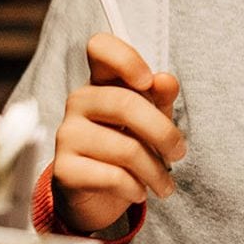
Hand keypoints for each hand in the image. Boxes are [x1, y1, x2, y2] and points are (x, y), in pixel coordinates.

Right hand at [52, 33, 186, 233]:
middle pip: (125, 103)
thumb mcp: (151, 119)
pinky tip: (138, 191)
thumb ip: (160, 98)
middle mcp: (79, 102)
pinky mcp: (64, 170)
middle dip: (163, 133)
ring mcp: (67, 135)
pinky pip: (111, 176)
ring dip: (155, 171)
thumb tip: (166, 80)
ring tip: (164, 184)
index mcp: (101, 82)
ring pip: (124, 148)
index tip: (148, 81)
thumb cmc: (128, 145)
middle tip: (179, 153)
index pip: (99, 48)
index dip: (124, 58)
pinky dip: (135, 188)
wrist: (97, 195)